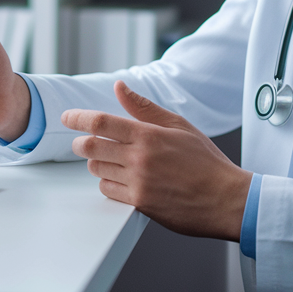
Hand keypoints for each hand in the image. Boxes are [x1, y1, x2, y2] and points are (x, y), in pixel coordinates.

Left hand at [63, 81, 251, 240]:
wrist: (225, 198)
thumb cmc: (206, 161)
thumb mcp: (179, 126)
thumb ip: (145, 108)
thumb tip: (120, 88)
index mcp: (148, 135)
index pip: (100, 122)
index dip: (77, 118)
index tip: (66, 117)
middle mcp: (139, 158)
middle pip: (91, 147)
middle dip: (81, 143)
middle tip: (82, 143)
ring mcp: (138, 182)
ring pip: (97, 170)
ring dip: (96, 163)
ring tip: (109, 161)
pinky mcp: (140, 203)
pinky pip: (108, 191)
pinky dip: (108, 183)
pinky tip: (120, 179)